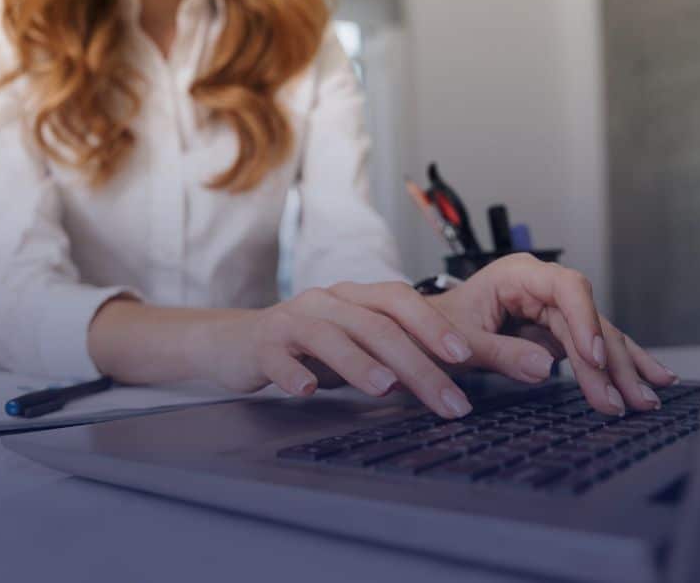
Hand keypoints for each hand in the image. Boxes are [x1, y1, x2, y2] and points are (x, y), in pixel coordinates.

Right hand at [207, 281, 480, 418]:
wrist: (234, 342)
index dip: (433, 324)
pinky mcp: (261, 346)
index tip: (466, 355)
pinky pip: (277, 358)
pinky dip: (292, 373)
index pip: (399, 301)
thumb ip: (392, 351)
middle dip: (417, 364)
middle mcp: (326, 303)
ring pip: (330, 337)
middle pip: (375, 326)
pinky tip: (305, 391)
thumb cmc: (304, 346)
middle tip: (447, 401)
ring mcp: (291, 322)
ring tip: (385, 389)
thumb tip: (449, 375)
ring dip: (359, 363)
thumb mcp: (352, 341)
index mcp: (353, 298)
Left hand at [425, 253, 677, 415]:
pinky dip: (615, 368)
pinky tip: (649, 382)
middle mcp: (542, 288)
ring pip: (597, 337)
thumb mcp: (460, 340)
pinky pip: (591, 349)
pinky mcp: (557, 332)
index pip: (567, 288)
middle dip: (610, 362)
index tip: (594, 358)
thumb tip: (546, 368)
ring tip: (648, 399)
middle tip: (627, 399)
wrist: (423, 330)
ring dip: (623, 370)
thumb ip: (500, 352)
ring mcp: (553, 309)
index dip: (585, 321)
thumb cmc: (436, 327)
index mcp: (518, 275)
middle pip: (589, 319)